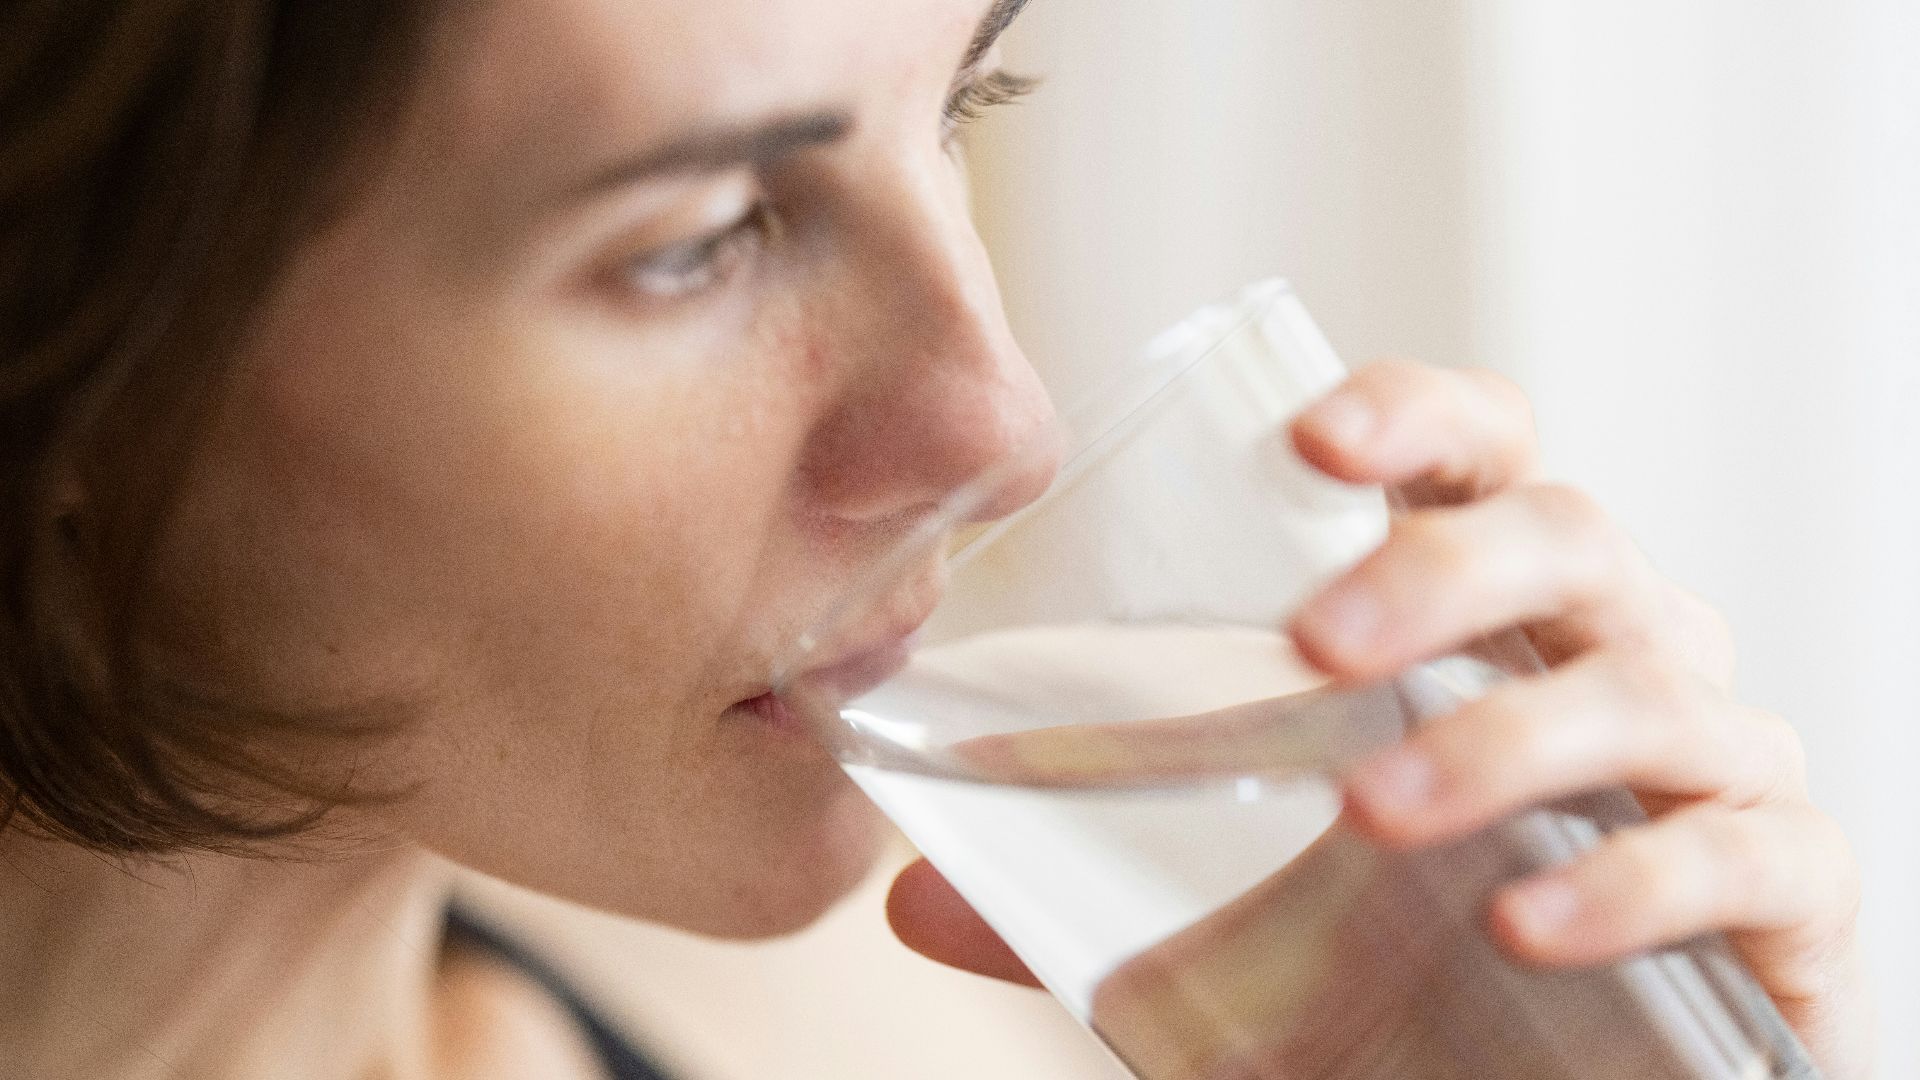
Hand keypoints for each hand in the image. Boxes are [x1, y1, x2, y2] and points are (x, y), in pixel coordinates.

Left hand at [886, 361, 1871, 1077]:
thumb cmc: (1412, 973)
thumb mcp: (1239, 927)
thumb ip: (1097, 893)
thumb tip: (914, 893)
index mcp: (1491, 619)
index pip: (1480, 459)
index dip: (1415, 417)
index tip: (1309, 439)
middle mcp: (1614, 653)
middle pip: (1568, 537)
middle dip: (1442, 573)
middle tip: (1315, 645)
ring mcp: (1712, 763)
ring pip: (1647, 683)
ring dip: (1505, 737)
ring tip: (1378, 810)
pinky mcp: (1784, 892)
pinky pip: (1748, 851)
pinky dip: (1640, 879)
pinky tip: (1530, 925)